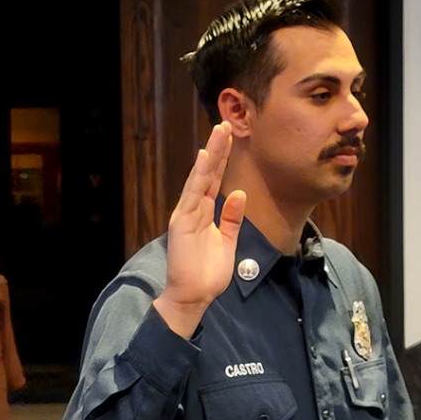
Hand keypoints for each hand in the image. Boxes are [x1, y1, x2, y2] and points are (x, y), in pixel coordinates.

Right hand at [153, 122, 246, 338]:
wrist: (193, 296)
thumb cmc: (207, 274)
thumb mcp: (227, 241)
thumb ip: (231, 218)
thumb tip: (238, 193)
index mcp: (204, 214)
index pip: (215, 181)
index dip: (222, 159)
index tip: (231, 137)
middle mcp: (193, 210)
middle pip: (207, 173)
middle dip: (217, 149)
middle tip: (226, 123)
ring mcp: (186, 214)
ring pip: (200, 178)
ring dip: (210, 154)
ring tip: (219, 131)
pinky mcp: (182, 223)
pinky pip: (192, 195)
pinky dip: (199, 177)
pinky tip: (205, 159)